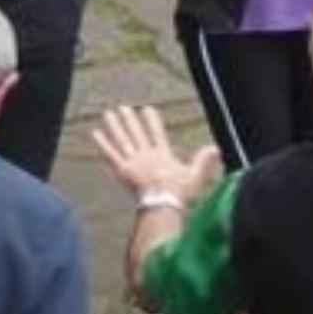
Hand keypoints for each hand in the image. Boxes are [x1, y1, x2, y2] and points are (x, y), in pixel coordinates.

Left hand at [92, 105, 221, 205]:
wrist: (163, 205)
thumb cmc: (180, 194)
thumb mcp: (195, 176)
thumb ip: (203, 160)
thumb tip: (216, 148)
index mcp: (163, 155)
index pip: (157, 133)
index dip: (152, 120)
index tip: (148, 109)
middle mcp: (147, 155)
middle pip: (137, 133)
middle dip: (131, 120)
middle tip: (124, 108)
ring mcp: (133, 162)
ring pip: (122, 140)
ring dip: (116, 126)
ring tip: (109, 113)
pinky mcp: (123, 171)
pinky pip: (111, 154)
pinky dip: (103, 143)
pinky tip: (96, 133)